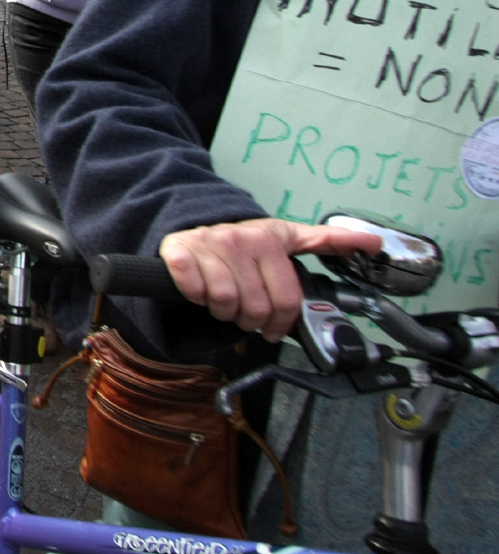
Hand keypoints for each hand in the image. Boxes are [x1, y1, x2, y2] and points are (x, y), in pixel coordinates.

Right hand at [159, 218, 383, 341]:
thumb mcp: (287, 238)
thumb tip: (375, 243)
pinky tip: (200, 291)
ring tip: (225, 302)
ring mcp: (208, 244)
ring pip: (224, 301)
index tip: (273, 328)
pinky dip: (195, 297)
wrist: (197, 226)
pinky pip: (193, 290)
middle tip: (245, 314)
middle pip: (254, 307)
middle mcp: (239, 238)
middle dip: (250, 320)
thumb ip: (329, 241)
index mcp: (270, 238)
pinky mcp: (179, 251)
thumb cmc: (246, 242)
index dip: (279, 323)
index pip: (286, 300)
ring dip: (223, 311)